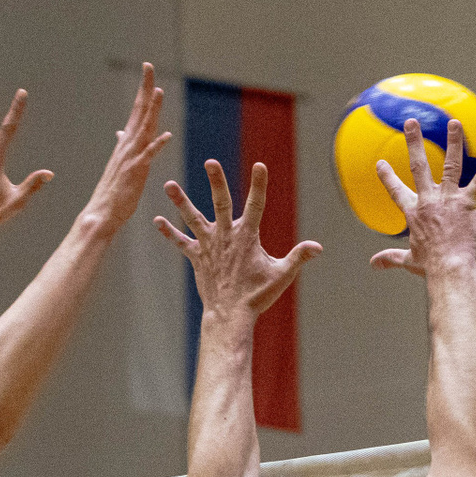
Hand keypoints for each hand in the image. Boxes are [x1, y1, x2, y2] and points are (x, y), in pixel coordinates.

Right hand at [80, 63, 171, 231]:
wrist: (102, 213)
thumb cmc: (114, 191)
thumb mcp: (121, 163)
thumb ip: (123, 146)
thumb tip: (121, 131)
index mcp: (127, 143)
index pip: (136, 110)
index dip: (143, 90)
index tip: (148, 70)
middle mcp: (128, 145)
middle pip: (139, 112)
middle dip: (145, 88)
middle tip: (149, 66)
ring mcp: (131, 157)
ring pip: (144, 129)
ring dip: (152, 110)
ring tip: (158, 91)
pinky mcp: (135, 172)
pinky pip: (147, 156)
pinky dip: (156, 145)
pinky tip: (166, 136)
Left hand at [158, 160, 321, 317]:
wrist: (230, 315)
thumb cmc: (258, 296)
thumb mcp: (281, 275)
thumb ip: (298, 257)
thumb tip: (318, 247)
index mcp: (247, 237)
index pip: (256, 205)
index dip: (259, 185)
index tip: (260, 165)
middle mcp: (226, 236)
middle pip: (221, 203)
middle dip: (217, 181)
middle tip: (210, 161)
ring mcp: (209, 246)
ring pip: (193, 218)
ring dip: (180, 201)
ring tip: (168, 184)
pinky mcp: (197, 258)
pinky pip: (181, 243)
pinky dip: (169, 233)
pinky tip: (157, 221)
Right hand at [371, 118, 475, 275]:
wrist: (450, 267)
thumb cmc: (431, 265)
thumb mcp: (409, 259)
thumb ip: (391, 258)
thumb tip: (374, 265)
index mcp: (413, 212)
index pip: (396, 190)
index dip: (387, 176)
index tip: (381, 163)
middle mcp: (429, 200)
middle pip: (419, 165)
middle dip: (413, 141)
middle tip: (411, 122)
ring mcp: (449, 199)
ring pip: (450, 164)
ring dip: (453, 142)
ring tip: (453, 123)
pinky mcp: (468, 203)